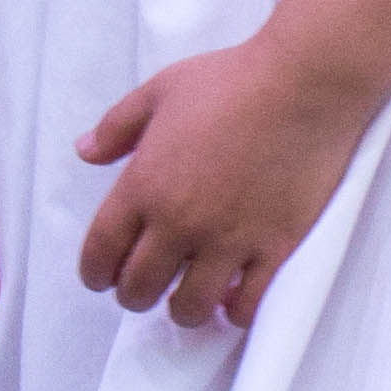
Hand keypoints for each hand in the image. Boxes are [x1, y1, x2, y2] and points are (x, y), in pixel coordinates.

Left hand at [75, 32, 376, 328]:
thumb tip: (84, 152)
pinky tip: (235, 298)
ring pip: (190, 307)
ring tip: (192, 297)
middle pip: (139, 289)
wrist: (305, 83)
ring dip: (184, 309)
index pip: (100, 253)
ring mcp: (228, 239)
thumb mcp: (161, 90)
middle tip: (149, 286)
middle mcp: (178, 222)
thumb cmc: (232, 80)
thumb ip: (117, 126)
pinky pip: (247, 303)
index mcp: (144, 186)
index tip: (104, 278)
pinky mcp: (274, 246)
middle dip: (136, 295)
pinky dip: (236, 310)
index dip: (96, 274)